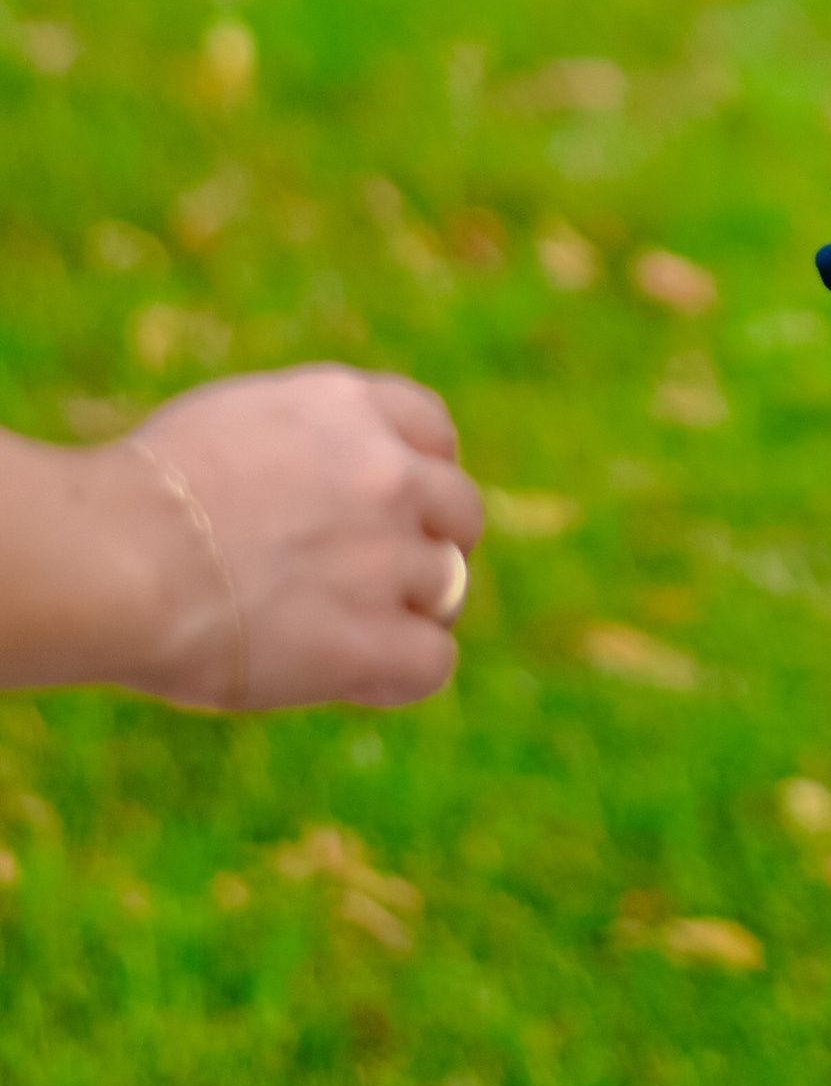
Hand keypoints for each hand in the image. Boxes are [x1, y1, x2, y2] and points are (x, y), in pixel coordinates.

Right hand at [119, 366, 483, 711]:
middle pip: (459, 510)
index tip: (389, 510)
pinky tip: (355, 678)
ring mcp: (388, 555)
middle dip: (428, 545)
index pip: (433, 432)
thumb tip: (314, 473)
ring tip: (341, 633)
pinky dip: (399, 675)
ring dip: (408, 612)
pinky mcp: (372, 638)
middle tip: (373, 582)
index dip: (419, 476)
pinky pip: (432, 663)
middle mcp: (388, 472)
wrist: (115, 556)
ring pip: (449, 589)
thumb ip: (300, 442)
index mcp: (350, 406)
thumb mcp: (234, 423)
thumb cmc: (140, 496)